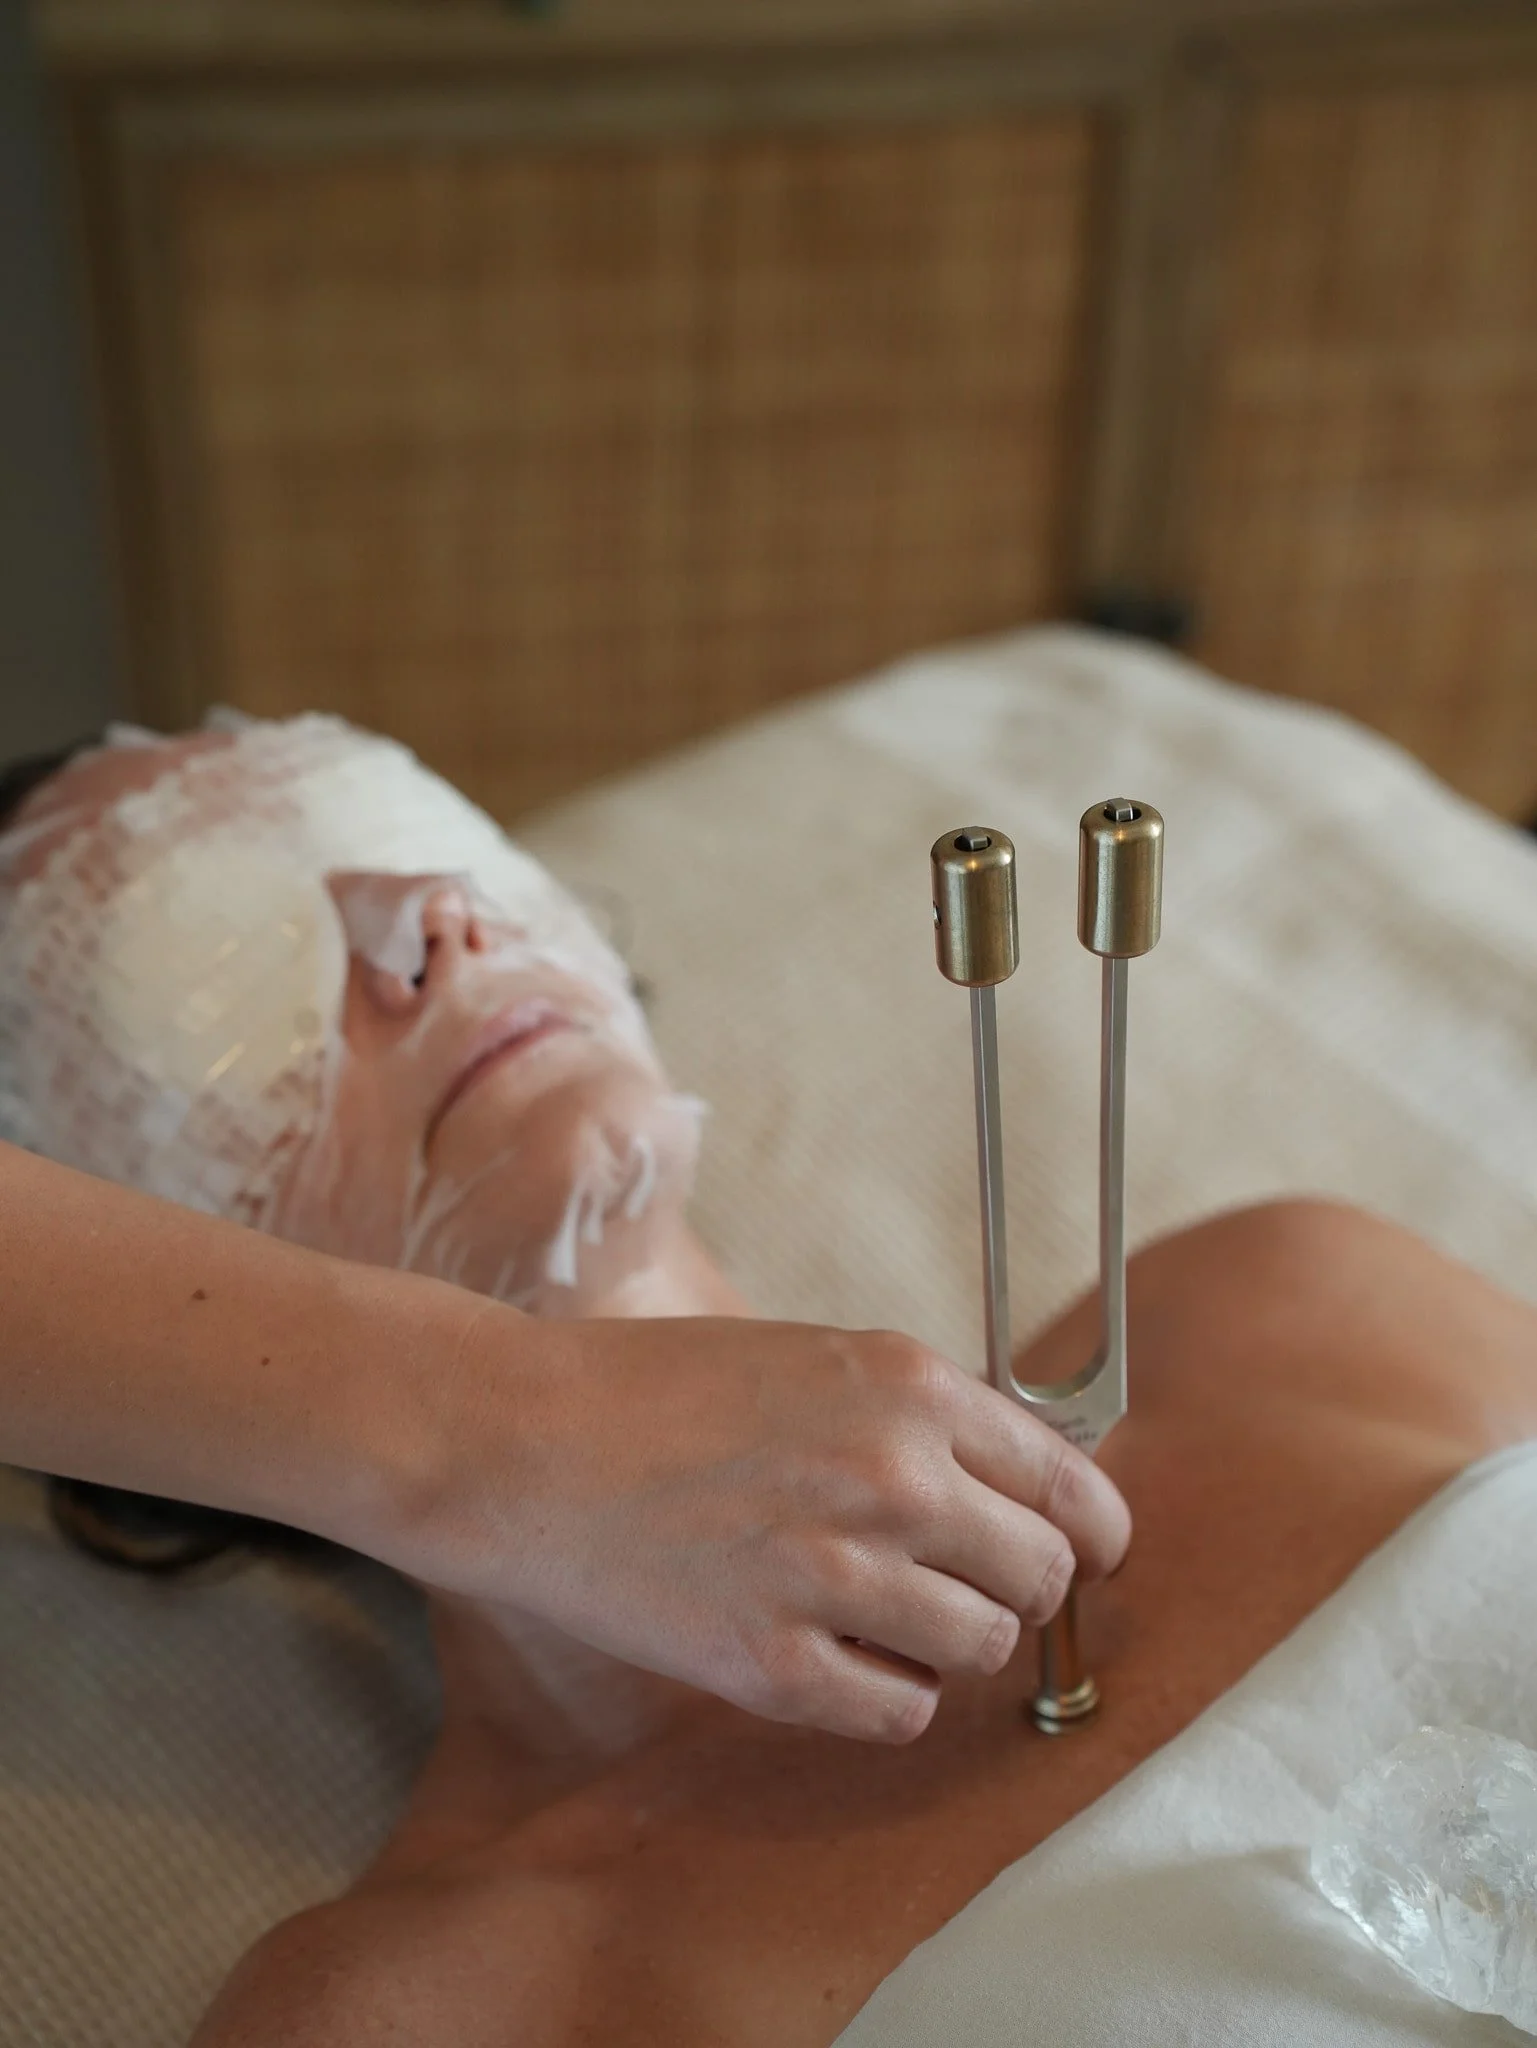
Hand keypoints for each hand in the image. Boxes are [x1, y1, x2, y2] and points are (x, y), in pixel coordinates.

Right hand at [384, 1308, 1130, 1742]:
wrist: (519, 1436)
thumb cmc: (654, 1386)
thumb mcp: (809, 1356)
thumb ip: (912, 1416)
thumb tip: (1004, 1485)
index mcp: (909, 1386)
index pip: (1072, 1485)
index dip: (1090, 1531)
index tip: (1082, 1555)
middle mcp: (893, 1476)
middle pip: (1042, 1575)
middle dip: (1017, 1589)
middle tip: (968, 1591)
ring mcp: (835, 1573)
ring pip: (982, 1650)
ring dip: (952, 1645)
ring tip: (889, 1621)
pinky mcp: (771, 1663)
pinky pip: (901, 1714)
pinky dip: (889, 1697)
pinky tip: (842, 1663)